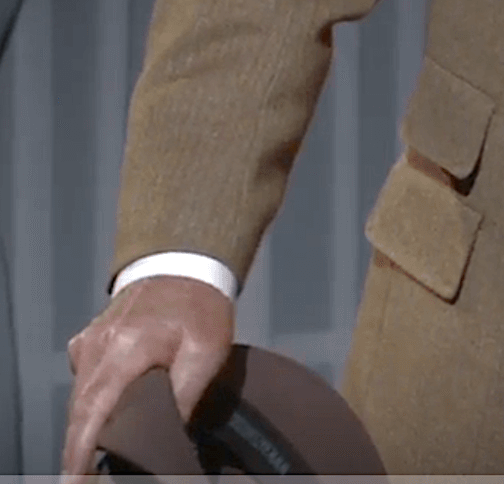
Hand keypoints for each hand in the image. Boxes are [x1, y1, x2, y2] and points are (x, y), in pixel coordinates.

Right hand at [62, 275, 233, 481]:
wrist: (186, 262)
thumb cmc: (200, 306)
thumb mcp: (207, 351)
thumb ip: (186, 393)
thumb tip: (173, 433)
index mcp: (124, 350)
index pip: (91, 411)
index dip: (79, 451)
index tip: (75, 481)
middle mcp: (98, 347)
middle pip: (80, 411)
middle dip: (79, 449)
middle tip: (87, 479)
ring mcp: (90, 343)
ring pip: (80, 398)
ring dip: (85, 428)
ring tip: (95, 462)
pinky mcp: (90, 342)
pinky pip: (84, 381)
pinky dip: (91, 404)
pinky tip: (106, 421)